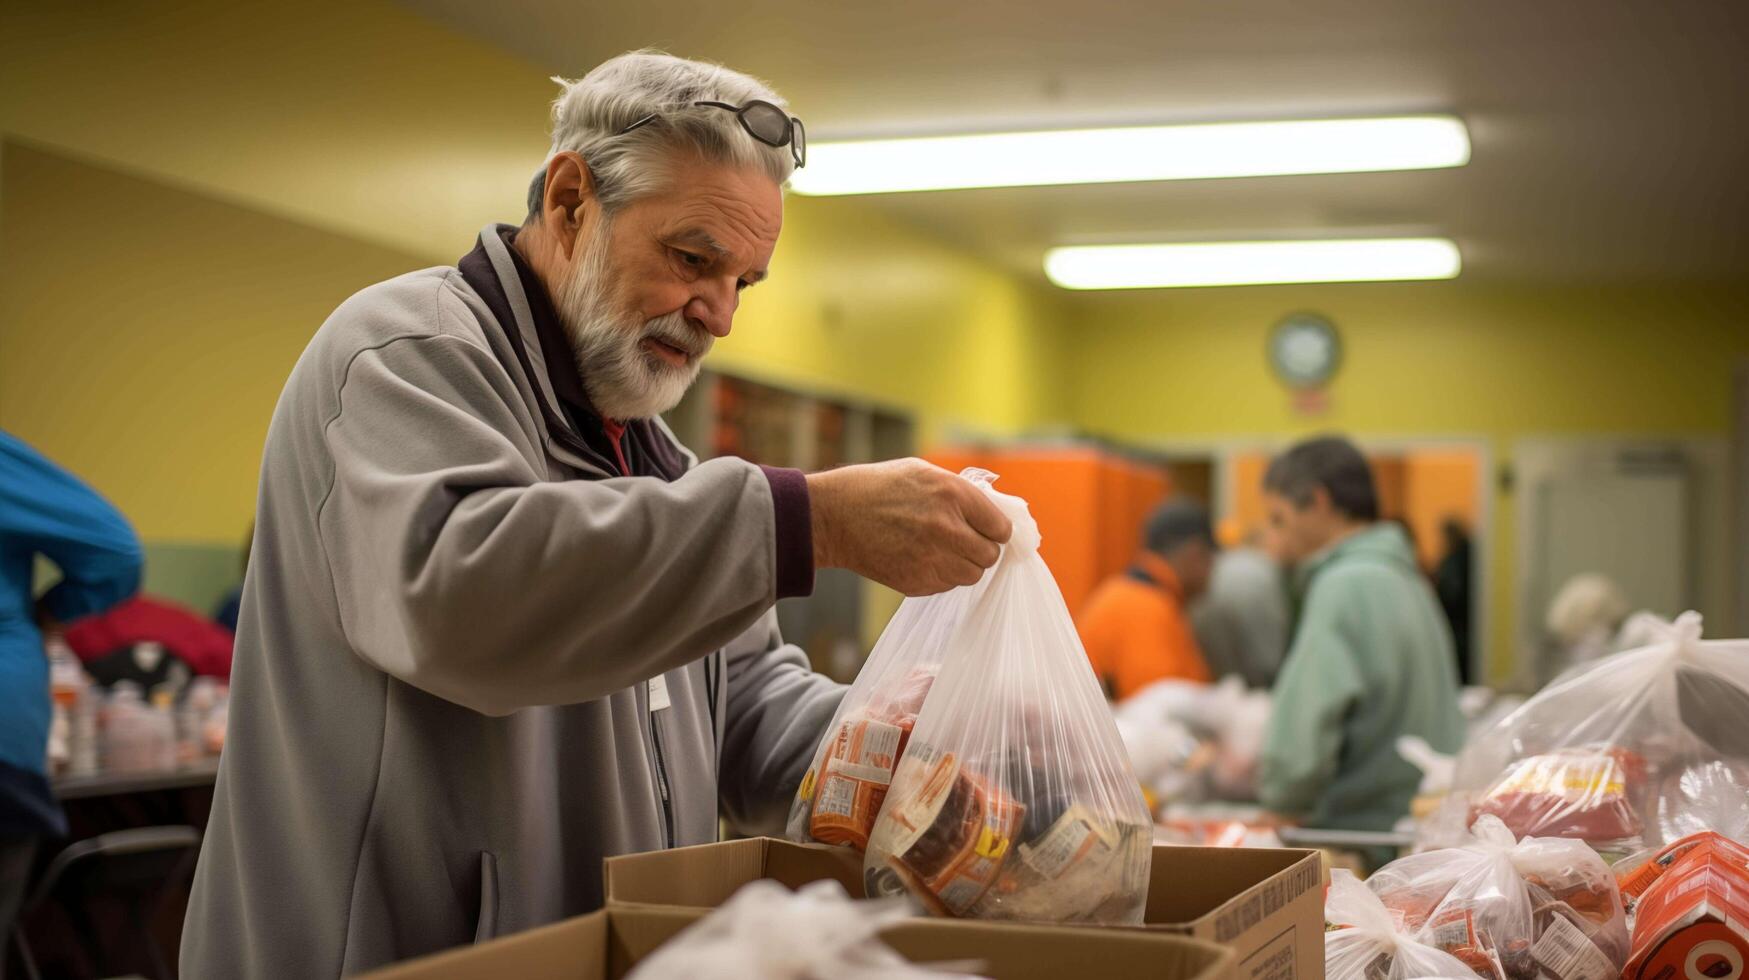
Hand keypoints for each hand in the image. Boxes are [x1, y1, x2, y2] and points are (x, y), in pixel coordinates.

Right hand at [806, 458, 1012, 596]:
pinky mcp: (916, 581)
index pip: (1000, 527)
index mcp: (953, 494)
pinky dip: (942, 576)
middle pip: (990, 555)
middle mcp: (947, 528)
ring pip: (972, 575)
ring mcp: (932, 558)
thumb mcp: (923, 472)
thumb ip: (961, 492)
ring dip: (963, 565)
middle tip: (966, 542)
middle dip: (982, 549)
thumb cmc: (877, 488)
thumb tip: (991, 512)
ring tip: (944, 552)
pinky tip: (923, 559)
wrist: (834, 516)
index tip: (988, 530)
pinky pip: (947, 586)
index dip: (996, 529)